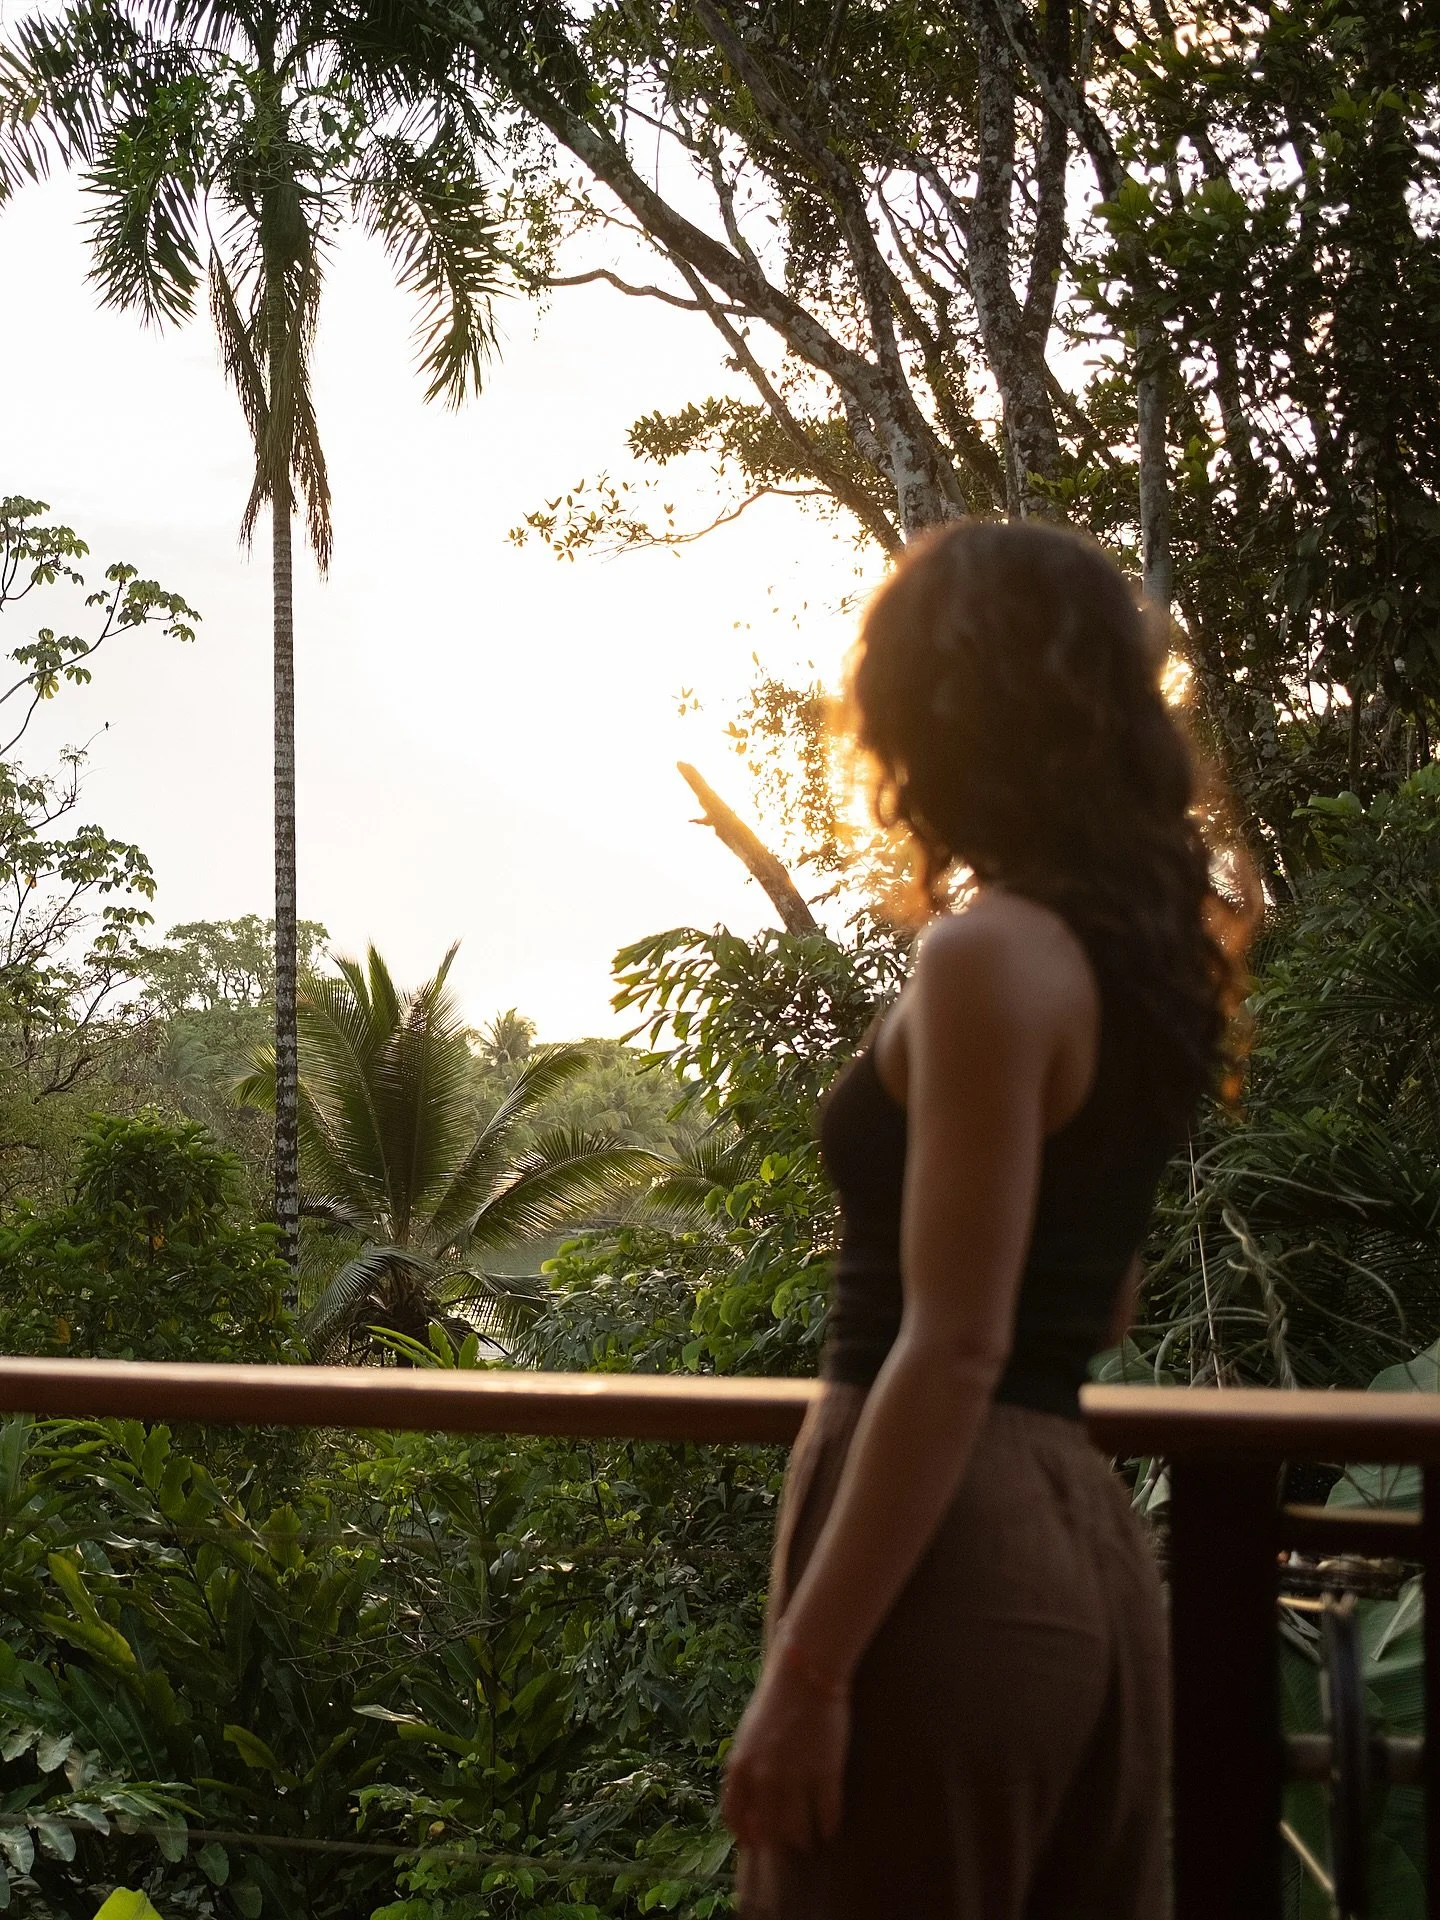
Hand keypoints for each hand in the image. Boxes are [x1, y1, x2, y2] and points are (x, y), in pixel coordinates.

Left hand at [721, 1645, 849, 1853]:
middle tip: (786, 1845)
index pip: (736, 1817)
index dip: (746, 1835)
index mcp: (740, 1766)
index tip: (755, 1844)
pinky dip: (828, 1826)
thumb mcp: (748, 1735)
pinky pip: (826, 1816)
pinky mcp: (825, 1773)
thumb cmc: (775, 1699)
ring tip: (809, 1840)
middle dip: (777, 1842)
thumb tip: (751, 1801)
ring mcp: (795, 1778)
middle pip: (768, 1831)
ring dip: (803, 1839)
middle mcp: (764, 1778)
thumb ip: (746, 1769)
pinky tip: (829, 1827)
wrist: (805, 1673)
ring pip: (798, 1831)